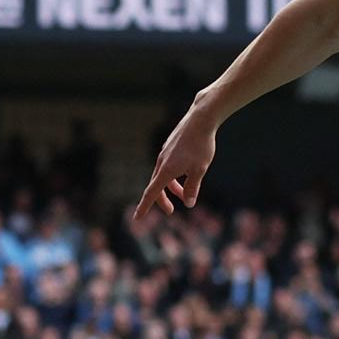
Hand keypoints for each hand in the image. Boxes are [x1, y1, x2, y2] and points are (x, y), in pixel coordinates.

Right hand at [134, 101, 217, 218]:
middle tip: (171, 211)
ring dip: (172, 187)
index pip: (151, 193)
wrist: (201, 119)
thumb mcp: (199, 169)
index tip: (137, 219)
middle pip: (157, 186)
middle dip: (163, 200)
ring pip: (164, 175)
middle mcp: (162, 162)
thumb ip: (192, 187)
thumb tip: (188, 203)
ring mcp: (165, 153)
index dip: (144, 207)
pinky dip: (174, 174)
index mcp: (166, 170)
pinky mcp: (170, 147)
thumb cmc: (201, 145)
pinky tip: (186, 173)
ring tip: (184, 193)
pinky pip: (168, 165)